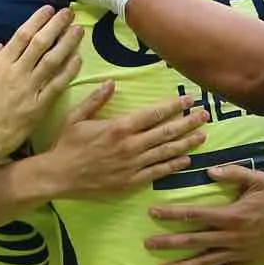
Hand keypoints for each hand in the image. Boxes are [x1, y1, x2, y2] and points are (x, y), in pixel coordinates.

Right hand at [0, 5, 83, 156]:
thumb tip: (0, 46)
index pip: (23, 35)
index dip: (38, 20)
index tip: (49, 9)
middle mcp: (17, 72)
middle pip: (41, 43)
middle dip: (57, 25)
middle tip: (69, 13)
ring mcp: (29, 90)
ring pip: (53, 61)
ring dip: (67, 43)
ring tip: (78, 30)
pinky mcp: (38, 107)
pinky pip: (57, 86)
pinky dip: (68, 71)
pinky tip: (78, 59)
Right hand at [42, 84, 209, 198]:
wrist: (58, 176)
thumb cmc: (66, 145)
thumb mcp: (77, 117)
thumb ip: (97, 100)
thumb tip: (113, 82)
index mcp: (119, 127)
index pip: (154, 114)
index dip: (174, 106)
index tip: (188, 99)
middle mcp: (130, 145)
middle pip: (166, 131)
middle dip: (188, 122)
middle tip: (205, 115)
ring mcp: (132, 165)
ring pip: (166, 152)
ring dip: (186, 143)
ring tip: (202, 135)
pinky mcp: (131, 182)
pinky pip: (157, 172)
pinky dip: (173, 165)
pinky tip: (186, 159)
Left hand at [147, 163, 263, 264]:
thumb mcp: (258, 180)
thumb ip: (233, 174)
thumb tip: (208, 172)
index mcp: (231, 215)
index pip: (194, 214)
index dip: (172, 214)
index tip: (152, 213)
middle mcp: (231, 236)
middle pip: (193, 241)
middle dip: (169, 243)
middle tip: (147, 244)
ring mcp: (238, 253)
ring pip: (204, 262)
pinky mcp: (246, 264)